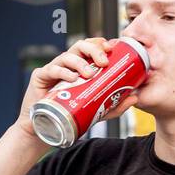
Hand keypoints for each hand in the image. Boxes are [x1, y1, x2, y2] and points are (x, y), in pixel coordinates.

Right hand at [13, 37, 136, 138]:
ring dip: (80, 62)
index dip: (100, 44)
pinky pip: (51, 69)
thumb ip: (114, 105)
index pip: (90, 48)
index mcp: (79, 66)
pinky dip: (62, 71)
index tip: (112, 48)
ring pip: (67, 56)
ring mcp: (53, 69)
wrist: (45, 129)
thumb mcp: (97, 110)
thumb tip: (135, 97)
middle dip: (93, 50)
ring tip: (90, 74)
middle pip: (80, 47)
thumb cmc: (70, 115)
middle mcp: (67, 64)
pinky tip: (72, 78)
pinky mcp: (40, 77)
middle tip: (104, 62)